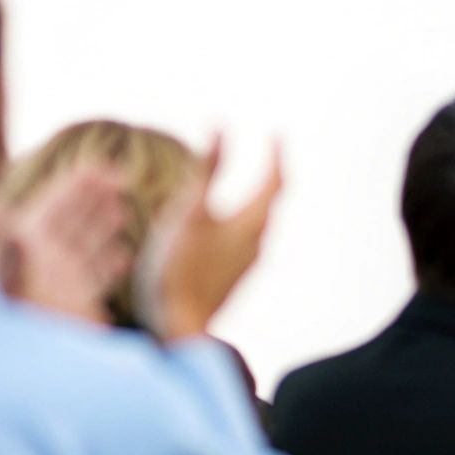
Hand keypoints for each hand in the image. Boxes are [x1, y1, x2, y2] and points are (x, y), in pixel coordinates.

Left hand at [0, 162, 131, 323]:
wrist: (19, 374)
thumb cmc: (14, 329)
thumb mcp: (8, 284)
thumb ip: (8, 250)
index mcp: (29, 251)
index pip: (53, 207)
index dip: (75, 185)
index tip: (100, 167)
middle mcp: (45, 265)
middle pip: (71, 222)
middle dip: (92, 199)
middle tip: (118, 177)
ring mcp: (60, 286)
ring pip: (84, 248)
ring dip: (102, 227)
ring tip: (122, 209)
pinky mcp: (74, 309)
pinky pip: (93, 281)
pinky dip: (108, 267)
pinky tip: (125, 257)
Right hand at [139, 134, 284, 342]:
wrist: (177, 330)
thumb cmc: (179, 268)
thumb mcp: (189, 210)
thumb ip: (206, 167)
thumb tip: (221, 125)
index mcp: (251, 223)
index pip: (275, 181)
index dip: (277, 155)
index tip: (277, 134)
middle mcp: (256, 244)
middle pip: (272, 203)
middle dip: (272, 175)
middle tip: (272, 154)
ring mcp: (245, 266)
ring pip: (260, 225)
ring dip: (259, 200)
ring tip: (255, 185)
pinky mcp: (230, 281)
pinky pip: (246, 242)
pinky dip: (243, 222)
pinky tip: (229, 229)